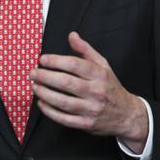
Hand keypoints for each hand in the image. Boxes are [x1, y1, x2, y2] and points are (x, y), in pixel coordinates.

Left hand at [29, 32, 147, 152]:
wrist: (127, 114)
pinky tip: (41, 103)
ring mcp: (91, 109)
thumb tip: (72, 35)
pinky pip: (64, 119)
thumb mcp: (103, 65)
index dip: (56, 61)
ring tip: (34, 86)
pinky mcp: (87, 124)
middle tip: (33, 73)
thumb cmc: (110, 87)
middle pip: (66, 83)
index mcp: (99, 74)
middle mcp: (96, 91)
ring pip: (63, 102)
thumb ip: (85, 50)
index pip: (74, 65)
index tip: (42, 60)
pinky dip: (50, 111)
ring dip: (45, 94)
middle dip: (45, 77)